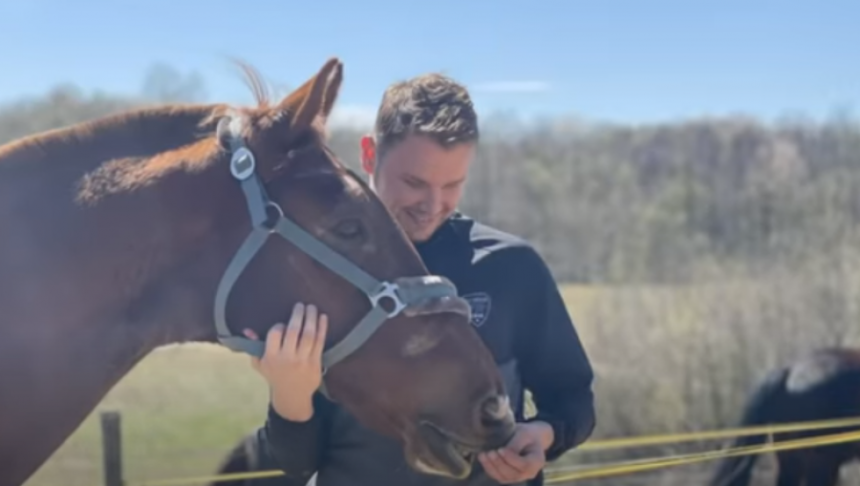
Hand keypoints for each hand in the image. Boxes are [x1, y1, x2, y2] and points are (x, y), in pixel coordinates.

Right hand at [243, 302, 327, 420]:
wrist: (292, 396)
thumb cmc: (275, 376)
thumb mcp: (260, 364)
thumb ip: (253, 346)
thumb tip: (247, 330)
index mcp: (271, 357)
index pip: (275, 334)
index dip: (279, 326)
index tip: (283, 324)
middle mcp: (287, 358)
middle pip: (293, 331)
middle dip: (297, 315)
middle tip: (301, 305)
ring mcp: (303, 361)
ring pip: (308, 335)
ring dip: (311, 318)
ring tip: (312, 307)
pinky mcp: (315, 363)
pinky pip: (320, 342)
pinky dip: (322, 328)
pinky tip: (323, 317)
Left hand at [478, 421, 552, 483]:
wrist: (529, 438)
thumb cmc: (528, 434)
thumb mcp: (524, 433)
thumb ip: (515, 443)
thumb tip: (502, 452)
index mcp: (537, 461)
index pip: (525, 465)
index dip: (511, 459)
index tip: (500, 449)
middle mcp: (530, 473)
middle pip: (513, 473)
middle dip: (499, 464)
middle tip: (490, 452)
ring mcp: (519, 477)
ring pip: (504, 477)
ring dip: (492, 467)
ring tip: (483, 455)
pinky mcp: (509, 477)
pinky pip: (498, 476)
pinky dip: (489, 469)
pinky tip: (482, 458)